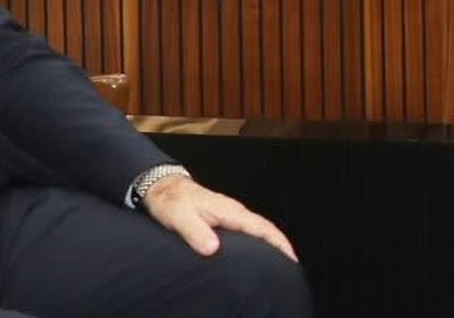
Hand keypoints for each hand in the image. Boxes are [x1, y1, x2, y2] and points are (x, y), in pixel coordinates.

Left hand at [143, 175, 297, 261]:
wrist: (162, 186)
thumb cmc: (170, 200)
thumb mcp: (179, 216)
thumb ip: (195, 231)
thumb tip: (213, 248)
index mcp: (228, 211)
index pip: (261, 227)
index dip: (278, 243)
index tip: (291, 259)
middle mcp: (233, 211)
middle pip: (265, 229)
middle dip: (280, 246)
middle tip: (291, 268)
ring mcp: (229, 214)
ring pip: (257, 230)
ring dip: (270, 245)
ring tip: (279, 265)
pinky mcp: (223, 219)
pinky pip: (247, 231)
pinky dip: (257, 242)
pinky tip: (255, 254)